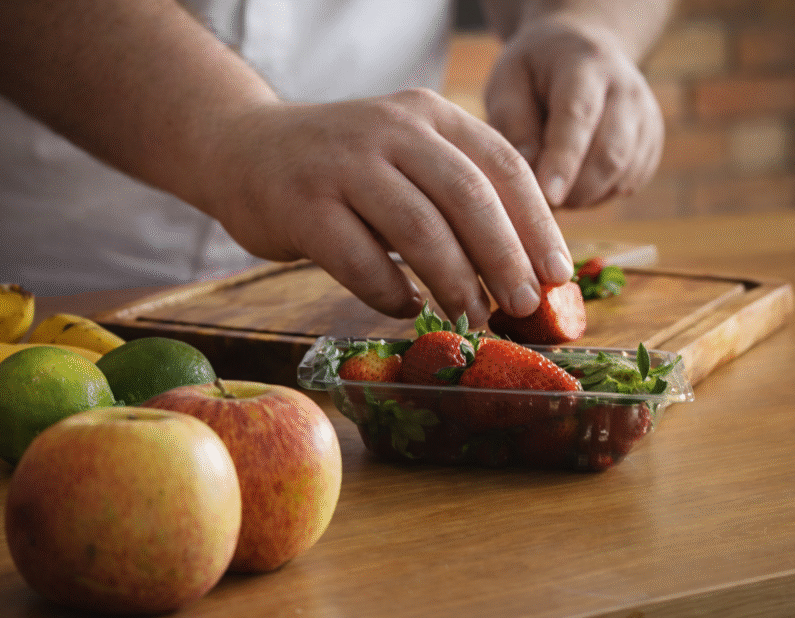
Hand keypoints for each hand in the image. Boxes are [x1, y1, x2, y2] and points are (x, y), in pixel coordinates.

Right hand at [199, 89, 574, 325]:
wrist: (243, 148)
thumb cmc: (338, 166)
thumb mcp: (401, 155)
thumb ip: (451, 193)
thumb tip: (519, 266)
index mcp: (428, 114)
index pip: (502, 166)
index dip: (538, 225)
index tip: (559, 274)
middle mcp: (390, 130)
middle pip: (468, 198)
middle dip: (505, 259)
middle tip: (526, 305)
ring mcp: (343, 165)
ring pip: (418, 230)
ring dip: (454, 283)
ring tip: (472, 319)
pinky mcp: (303, 206)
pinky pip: (360, 260)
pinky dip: (390, 292)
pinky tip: (405, 307)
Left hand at [485, 16, 663, 208]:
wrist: (583, 52)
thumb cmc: (535, 72)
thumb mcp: (508, 82)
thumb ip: (512, 121)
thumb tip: (526, 165)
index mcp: (585, 66)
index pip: (578, 116)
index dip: (564, 159)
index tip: (549, 195)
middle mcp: (626, 89)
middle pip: (610, 153)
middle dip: (574, 190)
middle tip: (538, 201)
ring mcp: (646, 116)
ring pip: (623, 174)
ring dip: (584, 195)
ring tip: (552, 185)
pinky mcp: (651, 141)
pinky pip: (629, 183)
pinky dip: (598, 195)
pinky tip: (574, 180)